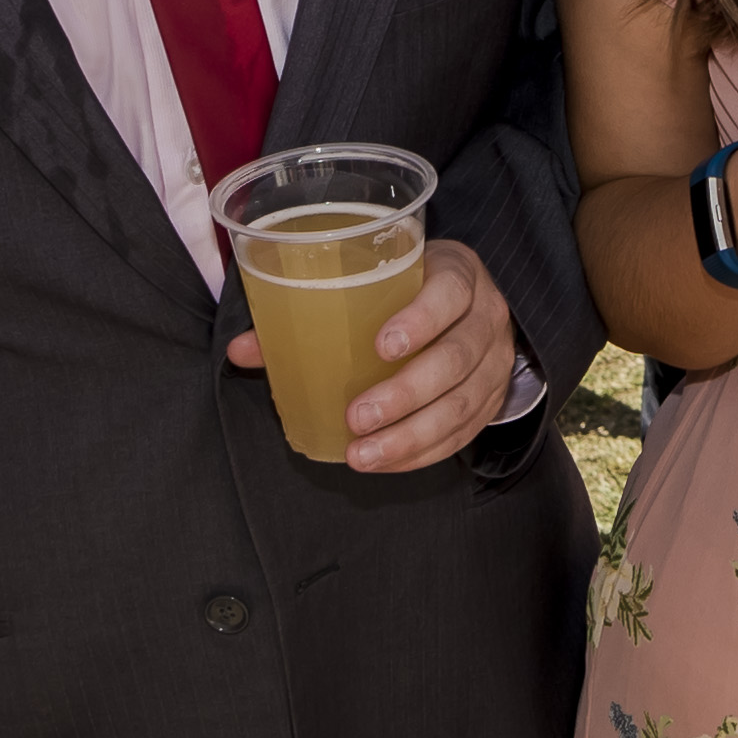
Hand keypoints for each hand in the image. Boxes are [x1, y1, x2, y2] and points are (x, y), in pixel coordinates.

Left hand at [229, 235, 522, 468]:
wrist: (473, 303)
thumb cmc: (410, 288)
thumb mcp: (376, 281)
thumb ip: (310, 309)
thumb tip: (241, 350)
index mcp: (457, 275)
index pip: (449, 294)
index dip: (421, 321)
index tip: (382, 347)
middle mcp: (486, 318)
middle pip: (456, 359)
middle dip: (406, 394)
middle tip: (358, 417)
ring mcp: (496, 362)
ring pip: (463, 404)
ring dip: (412, 436)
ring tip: (363, 454)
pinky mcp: (493, 399)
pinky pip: (465, 433)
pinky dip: (424, 452)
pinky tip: (387, 462)